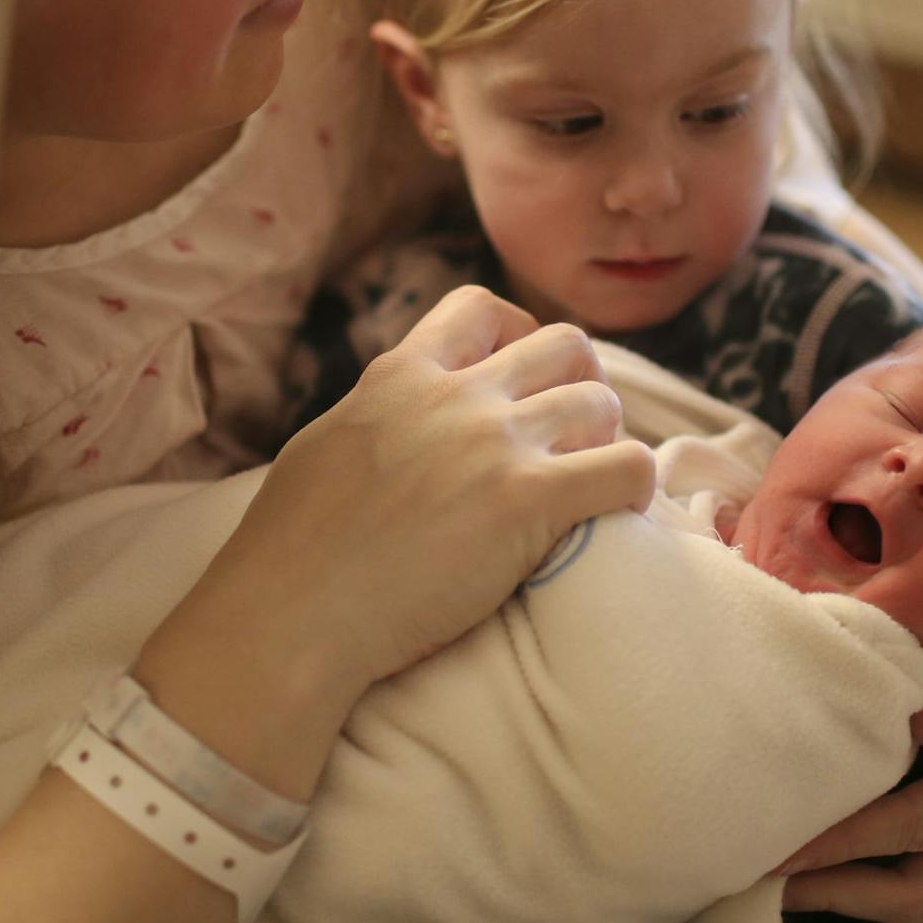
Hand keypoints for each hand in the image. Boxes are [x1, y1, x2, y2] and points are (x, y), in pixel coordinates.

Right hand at [214, 284, 655, 693]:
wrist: (294, 614)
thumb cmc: (289, 550)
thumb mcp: (326, 444)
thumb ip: (377, 417)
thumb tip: (394, 422)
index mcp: (401, 374)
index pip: (483, 308)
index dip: (518, 337)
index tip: (521, 385)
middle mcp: (455, 395)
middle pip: (564, 345)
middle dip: (579, 384)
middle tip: (571, 440)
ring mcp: (495, 444)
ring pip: (601, 403)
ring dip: (606, 440)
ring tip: (589, 484)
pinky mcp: (529, 501)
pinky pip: (627, 468)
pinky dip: (633, 487)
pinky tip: (616, 515)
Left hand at [778, 614, 922, 922]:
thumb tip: (921, 722)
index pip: (919, 827)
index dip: (847, 841)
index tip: (783, 848)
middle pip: (921, 893)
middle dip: (837, 891)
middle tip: (763, 879)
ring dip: (852, 903)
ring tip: (782, 887)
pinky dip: (883, 897)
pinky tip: (832, 880)